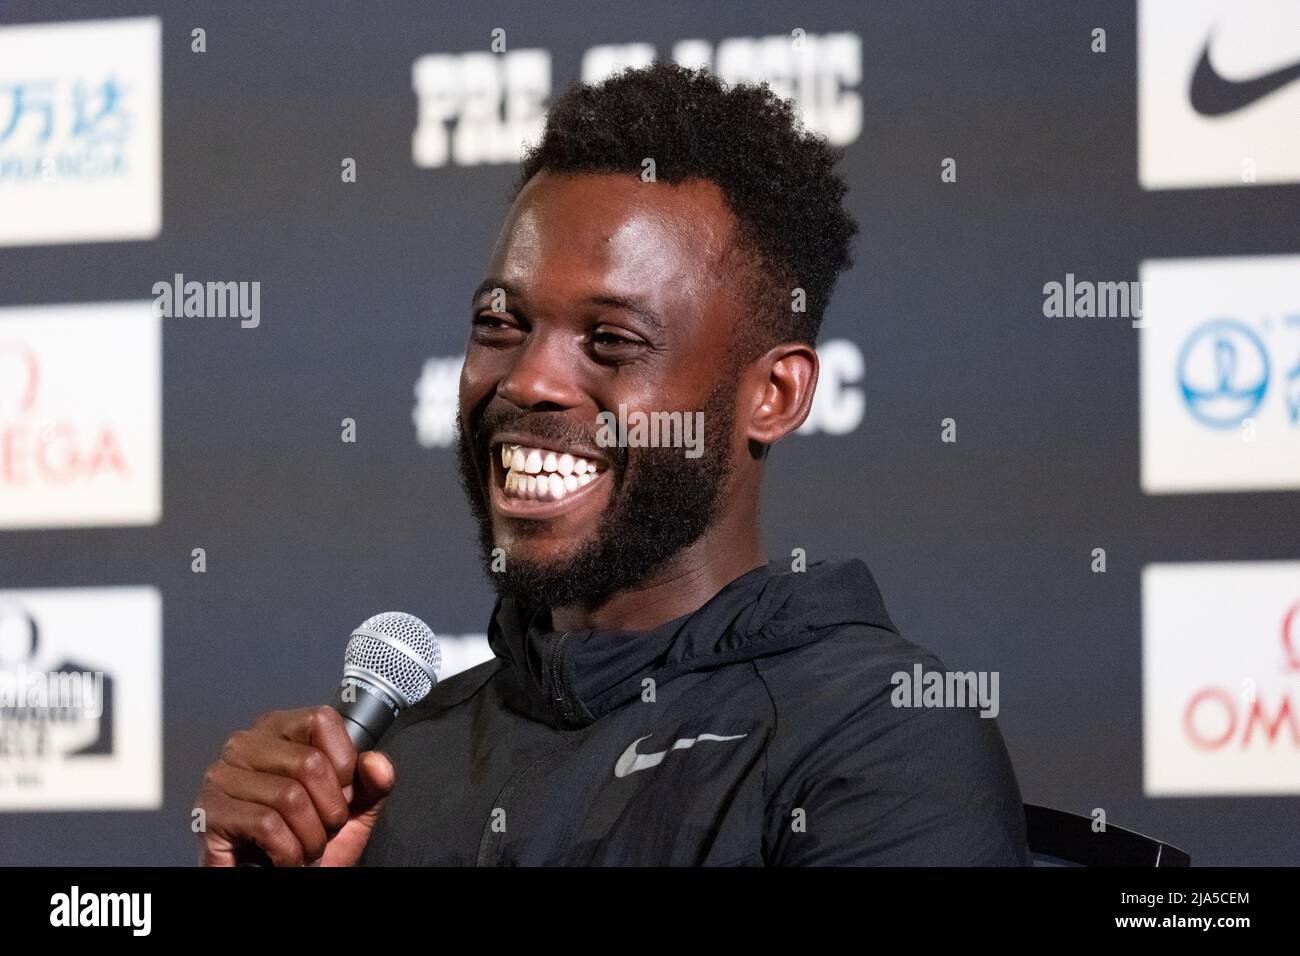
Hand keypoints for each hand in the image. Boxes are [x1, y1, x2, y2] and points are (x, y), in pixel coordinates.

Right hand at [194, 706, 394, 866]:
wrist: (282, 880)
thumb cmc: (309, 840)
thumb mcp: (354, 808)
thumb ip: (373, 781)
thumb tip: (376, 763)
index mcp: (279, 730)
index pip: (322, 720)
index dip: (344, 764)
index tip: (340, 794)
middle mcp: (244, 744)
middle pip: (310, 763)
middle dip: (330, 810)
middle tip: (321, 830)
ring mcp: (221, 776)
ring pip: (290, 797)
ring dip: (310, 838)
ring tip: (303, 848)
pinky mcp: (207, 812)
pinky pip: (266, 825)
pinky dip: (288, 853)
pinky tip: (284, 859)